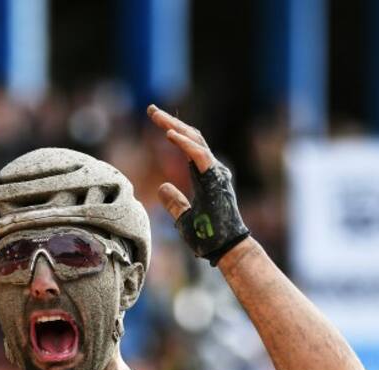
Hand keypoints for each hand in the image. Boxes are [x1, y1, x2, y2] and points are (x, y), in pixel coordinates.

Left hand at [147, 104, 249, 265]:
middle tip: (151, 110)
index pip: (188, 147)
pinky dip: (185, 144)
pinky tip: (169, 134)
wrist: (226, 250)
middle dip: (171, 122)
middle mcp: (213, 170)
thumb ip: (174, 202)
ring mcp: (217, 173)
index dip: (173, 131)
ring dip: (175, 126)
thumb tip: (162, 187)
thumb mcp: (183, 218)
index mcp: (205, 177)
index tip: (155, 121)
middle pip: (191, 137)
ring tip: (156, 116)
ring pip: (196, 140)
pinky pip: (200, 155)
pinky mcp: (217, 179)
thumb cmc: (209, 238)